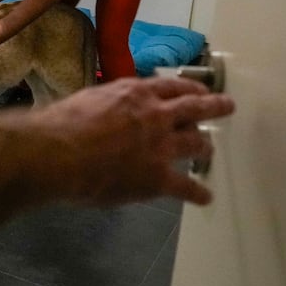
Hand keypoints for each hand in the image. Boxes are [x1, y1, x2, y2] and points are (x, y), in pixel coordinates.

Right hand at [29, 76, 235, 204]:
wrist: (58, 153)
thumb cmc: (63, 123)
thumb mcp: (90, 98)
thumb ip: (110, 102)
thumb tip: (110, 107)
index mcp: (137, 93)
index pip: (172, 87)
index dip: (190, 88)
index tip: (199, 90)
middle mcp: (156, 116)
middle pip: (195, 108)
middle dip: (215, 106)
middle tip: (227, 106)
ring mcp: (161, 147)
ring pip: (196, 143)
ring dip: (206, 146)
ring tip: (210, 150)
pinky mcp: (157, 178)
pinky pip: (185, 187)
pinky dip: (197, 193)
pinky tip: (205, 198)